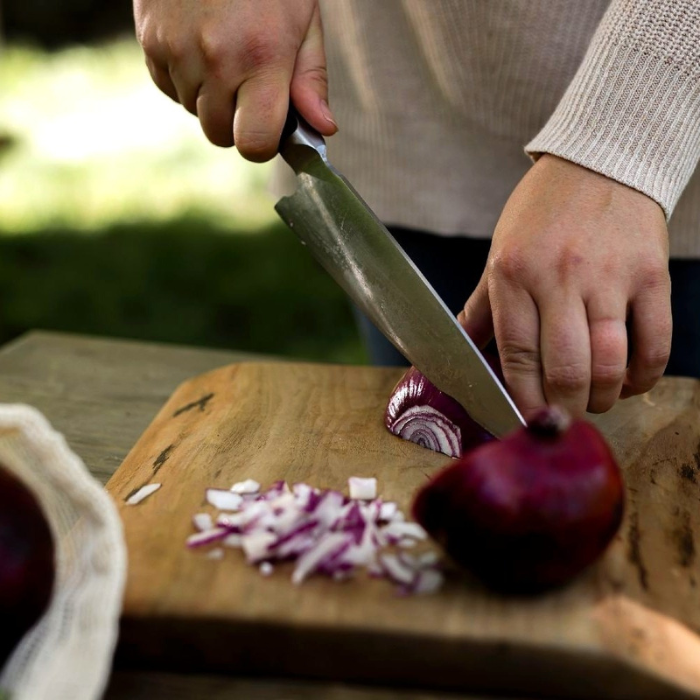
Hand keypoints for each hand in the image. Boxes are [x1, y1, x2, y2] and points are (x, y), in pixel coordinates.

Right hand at [134, 0, 336, 159]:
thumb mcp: (304, 19)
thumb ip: (311, 80)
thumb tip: (322, 129)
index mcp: (261, 57)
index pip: (254, 144)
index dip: (263, 143)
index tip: (270, 127)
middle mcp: (215, 60)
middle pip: (220, 136)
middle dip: (236, 122)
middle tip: (249, 85)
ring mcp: (177, 51)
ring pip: (194, 112)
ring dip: (210, 99)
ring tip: (225, 53)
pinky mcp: (150, 42)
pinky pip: (170, 89)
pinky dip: (185, 80)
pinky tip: (199, 46)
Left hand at [459, 155, 670, 417]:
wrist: (601, 161)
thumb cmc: (542, 213)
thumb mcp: (500, 254)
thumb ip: (482, 310)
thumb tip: (458, 356)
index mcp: (514, 273)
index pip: (516, 354)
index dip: (522, 398)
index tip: (526, 421)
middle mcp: (560, 276)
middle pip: (565, 368)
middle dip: (562, 410)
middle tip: (560, 420)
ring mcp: (610, 276)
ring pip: (610, 363)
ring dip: (602, 398)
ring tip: (594, 401)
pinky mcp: (651, 275)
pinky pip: (654, 343)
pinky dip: (644, 377)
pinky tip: (630, 383)